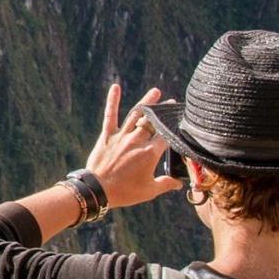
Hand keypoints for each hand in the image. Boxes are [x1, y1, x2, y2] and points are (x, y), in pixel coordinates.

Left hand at [84, 82, 184, 209]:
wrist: (98, 190)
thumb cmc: (125, 192)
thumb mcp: (149, 191)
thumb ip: (166, 184)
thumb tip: (180, 184)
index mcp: (150, 153)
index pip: (167, 136)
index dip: (174, 128)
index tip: (181, 121)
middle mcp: (137, 141)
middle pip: (153, 122)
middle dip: (163, 112)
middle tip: (171, 104)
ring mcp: (121, 136)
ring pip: (136, 114)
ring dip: (147, 102)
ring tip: (156, 92)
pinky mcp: (107, 136)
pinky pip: (110, 115)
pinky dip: (112, 100)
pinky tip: (115, 87)